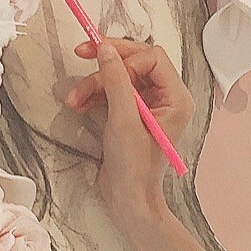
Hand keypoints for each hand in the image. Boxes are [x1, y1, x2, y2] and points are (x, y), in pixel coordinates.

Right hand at [63, 37, 206, 250]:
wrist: (128, 202)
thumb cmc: (133, 168)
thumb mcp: (123, 121)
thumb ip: (116, 81)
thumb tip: (105, 48)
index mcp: (176, 98)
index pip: (152, 56)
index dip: (125, 56)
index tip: (101, 65)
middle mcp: (166, 98)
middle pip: (135, 60)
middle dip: (106, 63)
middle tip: (80, 53)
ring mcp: (148, 105)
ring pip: (119, 74)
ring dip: (94, 82)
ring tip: (74, 100)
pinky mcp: (131, 113)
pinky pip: (112, 90)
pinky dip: (94, 93)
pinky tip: (78, 105)